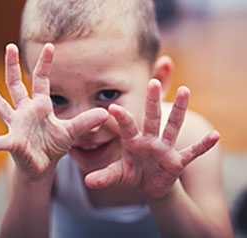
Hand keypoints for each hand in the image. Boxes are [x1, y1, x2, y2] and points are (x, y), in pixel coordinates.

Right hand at [0, 43, 107, 179]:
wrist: (42, 166)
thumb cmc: (54, 146)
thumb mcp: (71, 132)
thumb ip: (85, 122)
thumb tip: (104, 113)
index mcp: (41, 106)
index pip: (42, 80)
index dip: (45, 64)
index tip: (50, 46)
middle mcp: (25, 112)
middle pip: (16, 85)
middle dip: (12, 66)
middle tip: (9, 46)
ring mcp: (16, 125)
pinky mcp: (13, 143)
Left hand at [85, 79, 218, 199]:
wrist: (149, 185)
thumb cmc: (133, 174)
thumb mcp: (119, 175)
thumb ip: (105, 176)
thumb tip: (87, 182)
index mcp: (133, 141)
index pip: (127, 127)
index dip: (121, 118)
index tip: (112, 107)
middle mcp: (150, 140)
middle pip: (152, 118)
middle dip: (152, 101)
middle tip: (152, 82)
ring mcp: (165, 149)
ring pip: (172, 126)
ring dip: (179, 110)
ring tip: (185, 90)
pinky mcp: (177, 161)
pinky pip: (192, 152)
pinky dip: (203, 145)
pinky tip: (215, 135)